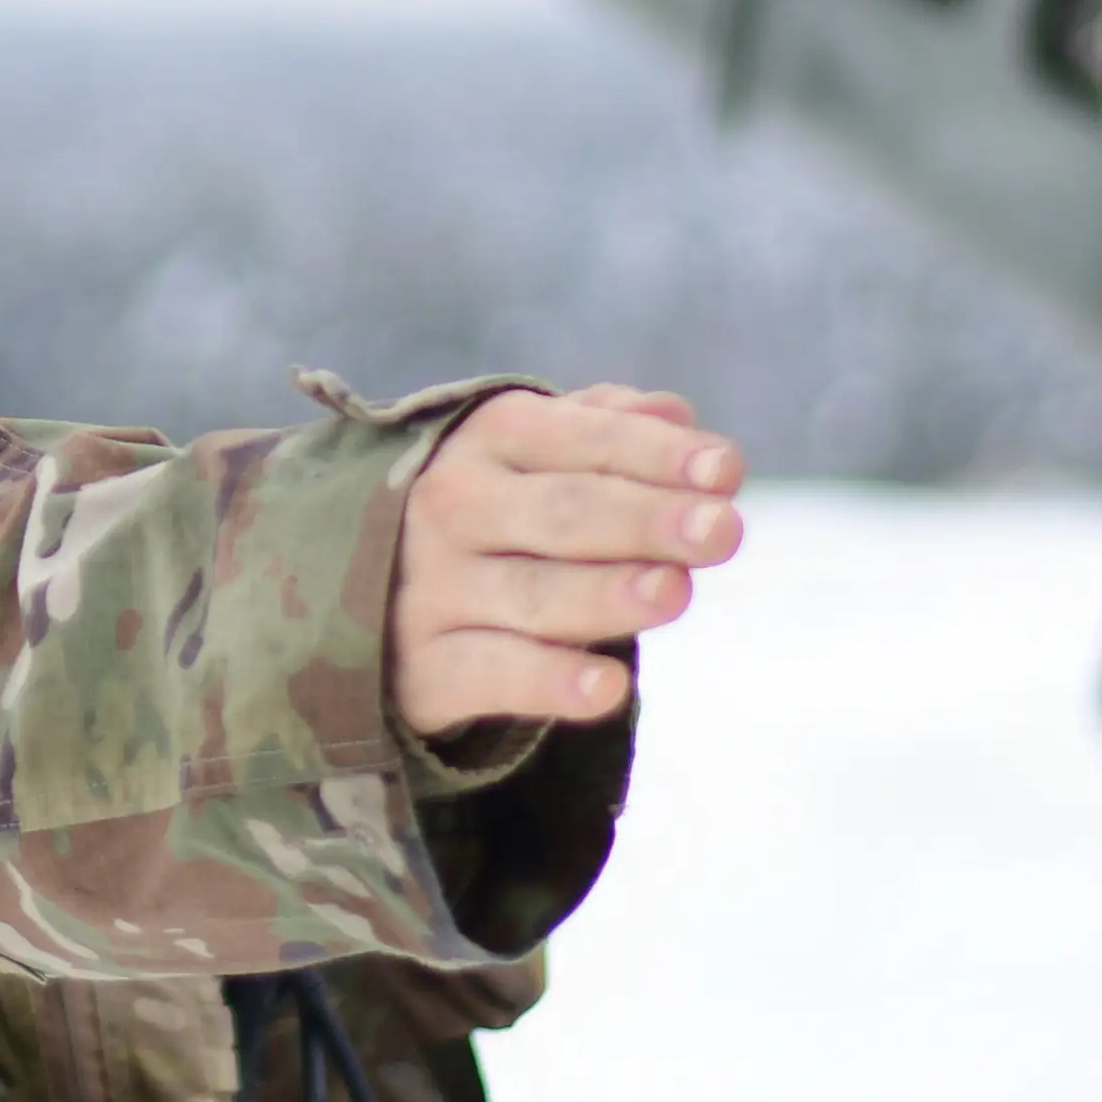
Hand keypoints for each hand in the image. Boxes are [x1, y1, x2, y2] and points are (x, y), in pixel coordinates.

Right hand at [386, 386, 746, 737]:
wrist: (376, 594)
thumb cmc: (499, 513)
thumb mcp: (540, 456)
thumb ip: (610, 430)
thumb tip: (678, 414)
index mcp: (486, 439)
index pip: (577, 438)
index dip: (653, 453)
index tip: (725, 471)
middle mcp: (450, 507)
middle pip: (563, 513)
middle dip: (646, 520)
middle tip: (722, 531)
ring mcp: (431, 590)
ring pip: (532, 594)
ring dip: (605, 594)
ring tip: (674, 593)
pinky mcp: (425, 670)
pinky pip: (493, 676)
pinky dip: (549, 683)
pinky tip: (610, 688)